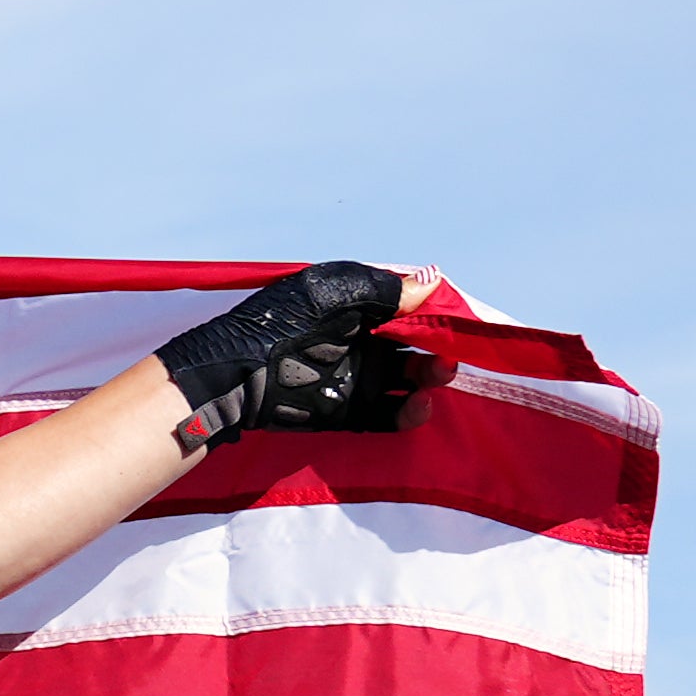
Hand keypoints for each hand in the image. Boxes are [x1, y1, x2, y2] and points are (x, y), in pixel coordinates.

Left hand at [153, 264, 443, 448]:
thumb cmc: (283, 321)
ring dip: (428, 378)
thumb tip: (434, 280)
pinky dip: (408, 413)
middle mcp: (358, 341)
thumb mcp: (334, 292)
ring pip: (405, 380)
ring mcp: (353, 378)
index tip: (457, 320)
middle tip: (451, 352)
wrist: (238, 374)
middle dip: (436, 347)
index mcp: (355, 306)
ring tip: (440, 374)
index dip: (432, 313)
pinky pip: (386, 415)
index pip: (404, 309)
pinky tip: (421, 405)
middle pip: (411, 346)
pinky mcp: (346, 411)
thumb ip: (385, 290)